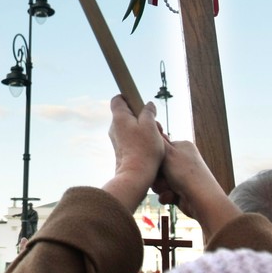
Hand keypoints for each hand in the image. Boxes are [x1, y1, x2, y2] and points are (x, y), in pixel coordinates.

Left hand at [101, 96, 164, 212]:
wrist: (135, 175)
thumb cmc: (143, 149)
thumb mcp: (150, 126)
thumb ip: (149, 112)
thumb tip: (149, 105)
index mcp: (119, 117)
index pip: (118, 99)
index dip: (129, 97)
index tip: (141, 102)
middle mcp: (114, 127)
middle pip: (127, 113)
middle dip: (143, 115)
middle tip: (155, 124)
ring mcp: (117, 139)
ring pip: (131, 127)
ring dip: (145, 128)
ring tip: (157, 137)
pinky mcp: (121, 149)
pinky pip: (131, 138)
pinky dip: (141, 138)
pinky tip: (153, 146)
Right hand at [152, 137, 238, 237]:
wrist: (201, 200)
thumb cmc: (186, 174)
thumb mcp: (168, 152)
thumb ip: (157, 140)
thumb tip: (153, 123)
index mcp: (182, 147)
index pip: (159, 149)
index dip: (154, 158)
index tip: (154, 162)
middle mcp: (182, 160)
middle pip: (157, 167)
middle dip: (157, 176)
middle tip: (162, 178)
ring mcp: (182, 177)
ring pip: (159, 181)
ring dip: (161, 187)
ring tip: (169, 188)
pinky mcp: (180, 191)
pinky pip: (164, 192)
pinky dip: (166, 195)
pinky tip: (172, 197)